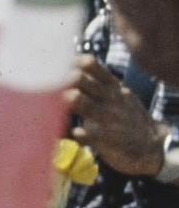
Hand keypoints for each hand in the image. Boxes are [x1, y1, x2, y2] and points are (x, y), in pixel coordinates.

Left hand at [69, 55, 165, 177]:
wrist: (150, 144)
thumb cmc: (123, 114)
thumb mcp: (117, 93)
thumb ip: (95, 81)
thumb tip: (67, 65)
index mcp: (113, 86)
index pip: (94, 68)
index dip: (76, 63)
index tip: (59, 62)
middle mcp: (111, 99)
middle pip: (89, 84)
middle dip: (72, 79)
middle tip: (57, 77)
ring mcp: (110, 120)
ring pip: (90, 107)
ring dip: (77, 101)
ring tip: (66, 96)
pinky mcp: (107, 140)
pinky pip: (93, 136)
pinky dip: (83, 135)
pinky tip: (75, 132)